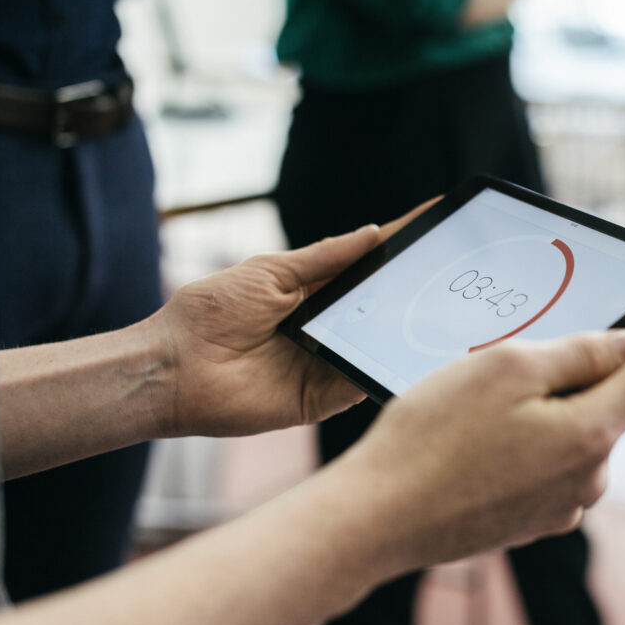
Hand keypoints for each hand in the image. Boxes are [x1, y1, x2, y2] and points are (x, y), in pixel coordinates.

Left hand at [150, 201, 436, 437]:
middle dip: (413, 292)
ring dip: (404, 331)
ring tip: (438, 310)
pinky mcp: (320, 399)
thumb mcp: (272, 271)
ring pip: (377, 346)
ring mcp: (326, 364)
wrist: (174, 368)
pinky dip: (381, 369)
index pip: (366, 269)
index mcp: (314, 294)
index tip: (436, 225)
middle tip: (449, 274)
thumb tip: (374, 232)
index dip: (399, 250)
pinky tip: (404, 353)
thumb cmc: (211, 313)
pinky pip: (360, 383)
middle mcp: (327, 329)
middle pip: (380, 309)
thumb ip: (325, 257)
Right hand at [338, 294, 624, 570]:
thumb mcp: (506, 367)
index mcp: (591, 432)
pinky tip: (474, 441)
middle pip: (606, 399)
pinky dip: (525, 439)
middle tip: (512, 360)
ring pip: (571, 430)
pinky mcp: (532, 519)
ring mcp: (561, 504)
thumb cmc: (432, 436)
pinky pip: (546, 461)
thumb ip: (579, 352)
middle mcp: (589, 477)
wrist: (378, 518)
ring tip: (474, 410)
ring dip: (543, 407)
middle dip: (577, 370)